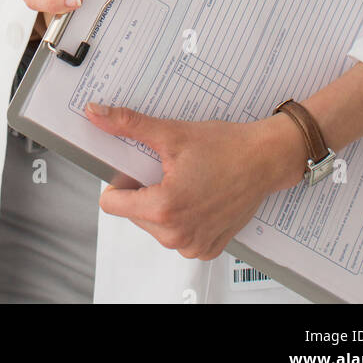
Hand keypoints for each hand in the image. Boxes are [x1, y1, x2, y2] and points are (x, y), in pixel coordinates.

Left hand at [86, 103, 304, 259]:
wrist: (266, 159)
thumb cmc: (226, 147)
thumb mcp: (171, 132)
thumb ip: (128, 124)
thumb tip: (96, 113)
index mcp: (164, 209)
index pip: (112, 204)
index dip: (121, 181)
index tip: (140, 167)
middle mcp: (177, 236)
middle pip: (133, 213)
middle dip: (144, 190)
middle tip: (170, 169)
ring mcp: (193, 246)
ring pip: (153, 225)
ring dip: (162, 204)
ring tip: (187, 181)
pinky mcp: (207, 249)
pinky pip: (176, 235)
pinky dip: (182, 217)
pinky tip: (199, 195)